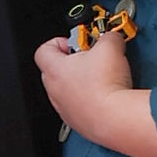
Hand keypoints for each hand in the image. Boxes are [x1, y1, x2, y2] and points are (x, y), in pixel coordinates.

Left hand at [35, 32, 137, 148]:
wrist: (113, 117)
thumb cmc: (104, 87)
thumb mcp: (110, 45)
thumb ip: (107, 36)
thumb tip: (111, 37)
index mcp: (54, 70)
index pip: (43, 50)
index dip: (59, 42)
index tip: (75, 41)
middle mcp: (54, 91)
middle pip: (56, 70)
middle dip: (74, 60)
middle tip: (91, 56)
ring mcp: (64, 109)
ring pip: (67, 89)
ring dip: (82, 80)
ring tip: (101, 75)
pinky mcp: (77, 121)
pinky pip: (78, 104)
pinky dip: (89, 97)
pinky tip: (105, 92)